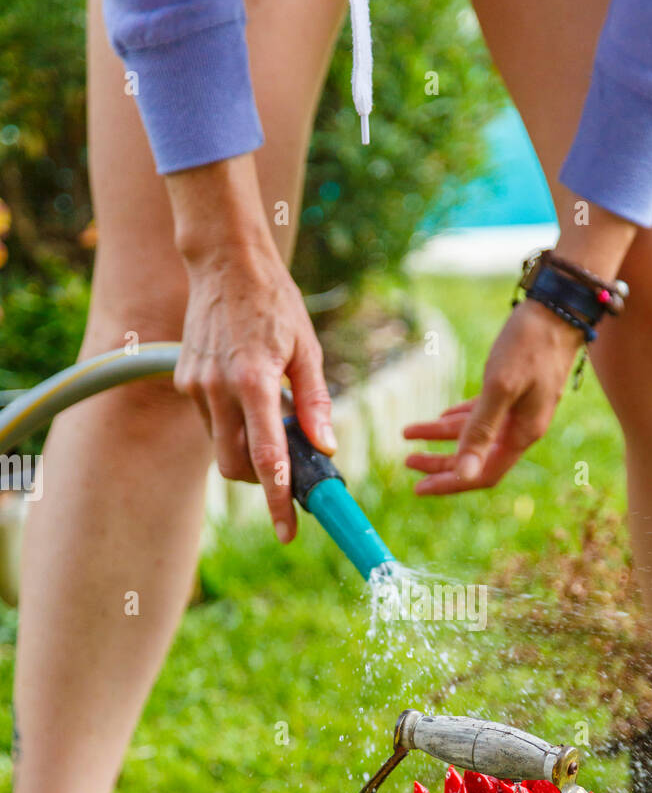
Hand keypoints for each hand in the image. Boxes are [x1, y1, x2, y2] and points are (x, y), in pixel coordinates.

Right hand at [167, 155, 333, 542]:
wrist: (224, 261)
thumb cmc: (274, 302)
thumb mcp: (308, 349)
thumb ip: (316, 403)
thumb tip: (326, 448)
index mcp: (254, 381)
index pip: (267, 459)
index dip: (277, 501)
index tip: (288, 531)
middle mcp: (218, 388)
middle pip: (235, 467)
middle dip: (260, 479)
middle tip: (286, 468)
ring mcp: (195, 385)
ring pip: (221, 446)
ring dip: (247, 447)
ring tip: (271, 413)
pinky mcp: (184, 379)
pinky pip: (211, 421)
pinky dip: (232, 423)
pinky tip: (247, 392)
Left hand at [404, 299, 580, 494]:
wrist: (558, 308)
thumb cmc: (529, 344)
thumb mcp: (500, 387)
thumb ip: (481, 431)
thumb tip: (465, 474)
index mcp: (522, 434)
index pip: (483, 474)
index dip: (450, 483)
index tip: (418, 487)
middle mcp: (522, 428)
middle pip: (476, 458)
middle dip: (440, 462)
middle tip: (407, 462)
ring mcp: (520, 409)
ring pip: (475, 433)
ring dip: (441, 436)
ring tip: (408, 433)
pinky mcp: (516, 389)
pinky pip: (483, 414)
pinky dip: (460, 418)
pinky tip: (442, 416)